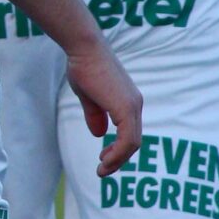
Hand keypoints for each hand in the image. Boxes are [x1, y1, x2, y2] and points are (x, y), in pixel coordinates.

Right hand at [66, 37, 143, 176]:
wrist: (84, 49)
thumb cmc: (83, 66)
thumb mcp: (88, 95)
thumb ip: (95, 114)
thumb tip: (98, 133)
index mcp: (128, 101)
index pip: (129, 132)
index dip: (118, 149)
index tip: (104, 157)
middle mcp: (135, 104)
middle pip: (133, 141)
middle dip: (119, 158)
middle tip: (103, 169)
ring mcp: (132, 106)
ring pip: (132, 143)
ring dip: (118, 160)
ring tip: (103, 169)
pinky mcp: (126, 108)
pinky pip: (127, 139)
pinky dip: (118, 153)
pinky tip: (105, 159)